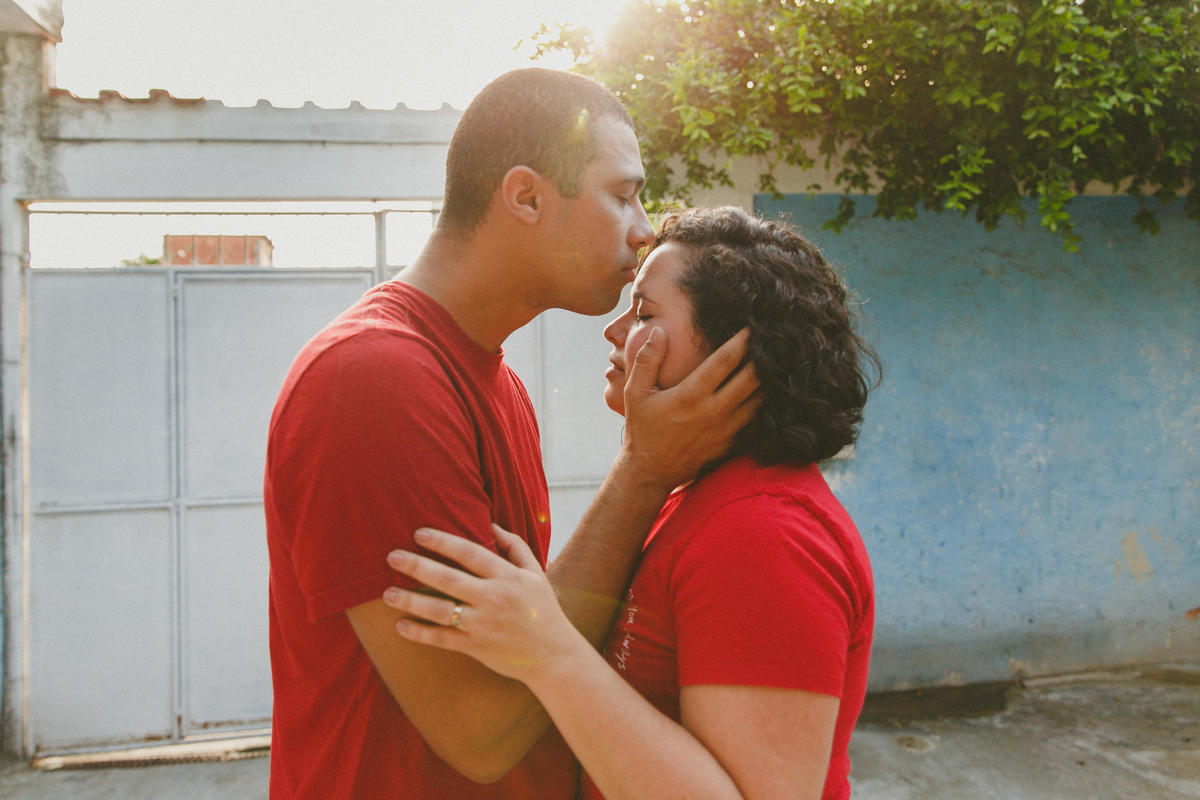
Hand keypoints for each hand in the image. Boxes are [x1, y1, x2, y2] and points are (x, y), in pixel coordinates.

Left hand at [383, 525, 585, 683]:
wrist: (553, 655)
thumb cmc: (543, 609)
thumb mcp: (535, 573)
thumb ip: (514, 546)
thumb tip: (489, 523)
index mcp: (508, 577)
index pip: (470, 553)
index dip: (443, 542)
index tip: (419, 533)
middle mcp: (494, 599)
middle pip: (449, 579)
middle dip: (417, 566)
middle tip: (392, 556)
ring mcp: (483, 625)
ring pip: (440, 611)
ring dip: (411, 601)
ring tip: (387, 593)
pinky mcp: (476, 647)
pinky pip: (443, 639)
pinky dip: (421, 633)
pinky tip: (400, 625)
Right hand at [621, 327, 760, 490]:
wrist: (650, 471)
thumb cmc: (642, 428)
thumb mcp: (635, 392)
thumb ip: (647, 360)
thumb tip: (659, 331)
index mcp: (691, 395)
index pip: (725, 361)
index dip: (741, 341)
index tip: (751, 328)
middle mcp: (713, 411)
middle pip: (752, 379)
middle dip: (763, 358)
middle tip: (769, 343)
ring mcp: (725, 430)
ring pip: (758, 400)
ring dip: (766, 381)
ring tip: (771, 364)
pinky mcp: (730, 443)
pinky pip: (755, 420)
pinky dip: (761, 404)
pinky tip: (763, 393)